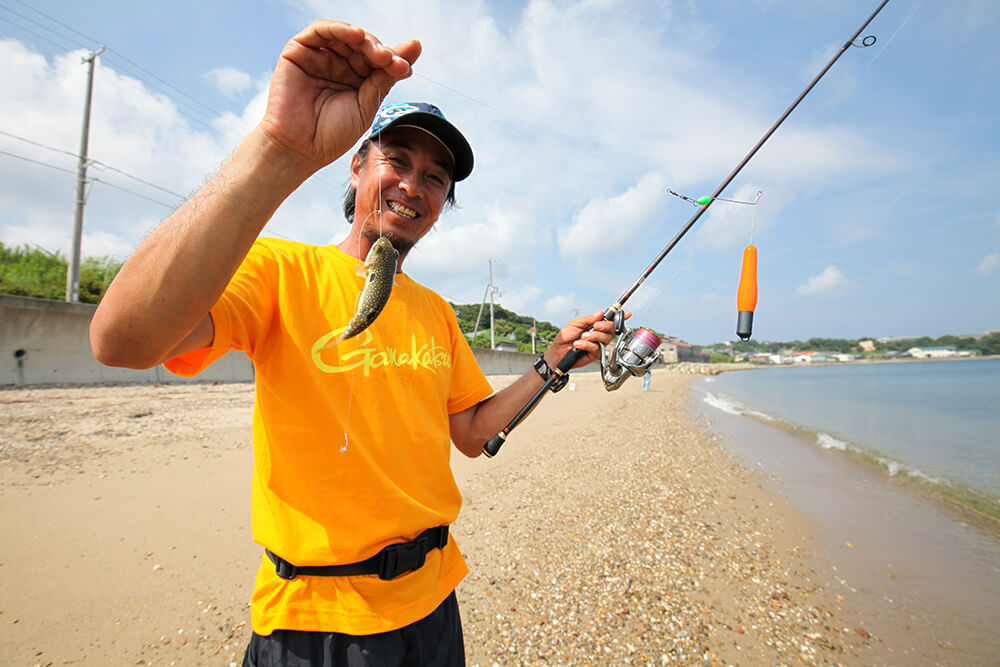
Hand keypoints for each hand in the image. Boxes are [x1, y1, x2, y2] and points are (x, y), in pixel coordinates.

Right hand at [259, 20, 420, 170]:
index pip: (378, 60)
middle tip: (391, 62)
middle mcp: (338, 65)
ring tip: (378, 54)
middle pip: (364, 45)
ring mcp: (319, 57)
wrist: (301, 149)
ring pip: (346, 35)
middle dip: (380, 51)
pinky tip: (357, 36)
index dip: (393, 60)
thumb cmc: (331, 134)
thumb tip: (415, 45)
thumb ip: (386, 76)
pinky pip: (320, 30)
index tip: (405, 68)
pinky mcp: (298, 51)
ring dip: (365, 40)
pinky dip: (340, 29)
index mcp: (356, 79)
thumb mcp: (366, 105)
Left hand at [544, 310, 629, 369]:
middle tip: (596, 326)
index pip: (609, 320)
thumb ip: (588, 319)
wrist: (558, 352)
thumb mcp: (575, 324)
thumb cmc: (565, 338)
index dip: (620, 317)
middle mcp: (599, 335)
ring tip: (582, 337)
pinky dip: (586, 345)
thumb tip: (600, 313)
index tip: (627, 313)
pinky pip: (596, 348)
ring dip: (593, 336)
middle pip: (611, 329)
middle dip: (605, 326)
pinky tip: (578, 345)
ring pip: (605, 338)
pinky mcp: (595, 354)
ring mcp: (598, 344)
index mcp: (595, 325)